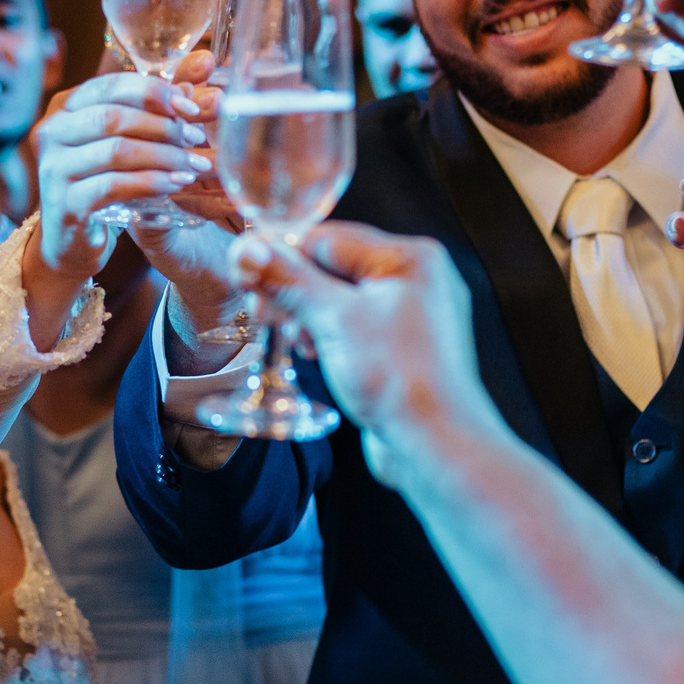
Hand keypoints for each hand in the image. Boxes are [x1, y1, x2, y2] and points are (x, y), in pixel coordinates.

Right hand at [32, 71, 216, 277]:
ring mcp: (53, 169)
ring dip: (163, 156)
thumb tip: (202, 67)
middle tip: (196, 139)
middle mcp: (51, 132)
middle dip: (163, 126)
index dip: (154, 91)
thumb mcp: (129, 140)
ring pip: (116, 151)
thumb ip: (162, 104)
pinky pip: (113, 186)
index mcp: (64, 107)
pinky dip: (149, 183)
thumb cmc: (104, 181)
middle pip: (114, 116)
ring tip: (193, 166)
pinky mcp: (64, 203)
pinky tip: (174, 185)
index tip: (191, 108)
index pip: (111, 85)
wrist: (73, 241)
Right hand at [225, 222, 488, 454]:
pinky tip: (316, 353)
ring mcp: (412, 315)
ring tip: (300, 341)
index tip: (247, 273)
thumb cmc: (400, 378)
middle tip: (264, 312)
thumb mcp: (335, 319)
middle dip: (296, 290)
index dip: (283, 256)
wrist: (436, 444)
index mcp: (411, 258)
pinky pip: (356, 327)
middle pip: (334, 267)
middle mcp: (417, 279)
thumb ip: (289, 280)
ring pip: (342, 299)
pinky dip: (330, 336)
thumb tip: (248, 250)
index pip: (328, 239)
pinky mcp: (402, 348)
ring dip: (310, 316)